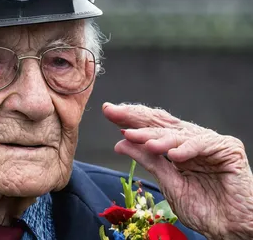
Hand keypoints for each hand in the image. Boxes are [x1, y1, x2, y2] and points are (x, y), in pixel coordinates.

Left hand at [102, 102, 252, 239]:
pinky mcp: (228, 149)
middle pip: (161, 123)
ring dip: (155, 136)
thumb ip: (147, 160)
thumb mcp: (167, 182)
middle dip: (136, 117)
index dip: (130, 119)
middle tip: (114, 112)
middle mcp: (192, 141)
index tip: (108, 112)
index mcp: (178, 148)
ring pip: (178, 133)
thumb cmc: (204, 209)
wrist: (231, 229)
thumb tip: (120, 143)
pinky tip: (173, 155)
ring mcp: (210, 143)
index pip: (151, 128)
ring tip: (137, 138)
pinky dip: (187, 148)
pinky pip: (204, 144)